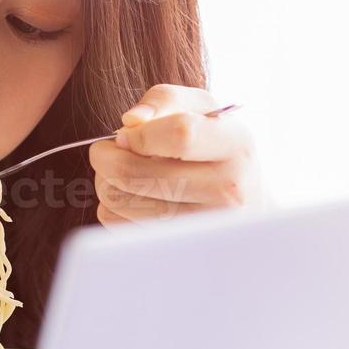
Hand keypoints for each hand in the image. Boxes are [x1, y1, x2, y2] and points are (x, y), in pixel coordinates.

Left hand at [89, 84, 261, 225]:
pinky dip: (112, 207)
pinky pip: (117, 224)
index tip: (124, 134)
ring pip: (120, 201)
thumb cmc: (213, 147)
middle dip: (105, 157)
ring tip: (120, 172)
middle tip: (104, 151)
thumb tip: (130, 121)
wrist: (245, 203)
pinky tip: (132, 198)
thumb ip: (163, 100)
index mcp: (236, 144)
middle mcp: (228, 189)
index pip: (180, 135)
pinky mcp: (177, 248)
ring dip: (105, 182)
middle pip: (135, 173)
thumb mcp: (201, 109)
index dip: (139, 134)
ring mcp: (204, 226)